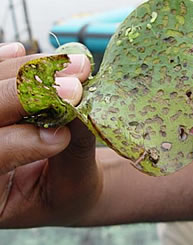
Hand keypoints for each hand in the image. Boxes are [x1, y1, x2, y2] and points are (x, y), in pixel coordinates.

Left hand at [0, 43, 101, 226]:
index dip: (24, 142)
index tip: (62, 135)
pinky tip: (22, 52)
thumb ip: (74, 149)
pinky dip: (7, 62)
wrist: (67, 182)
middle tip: (72, 87)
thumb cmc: (69, 191)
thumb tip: (78, 112)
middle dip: (27, 95)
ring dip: (31, 72)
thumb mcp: (75, 183)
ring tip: (73, 67)